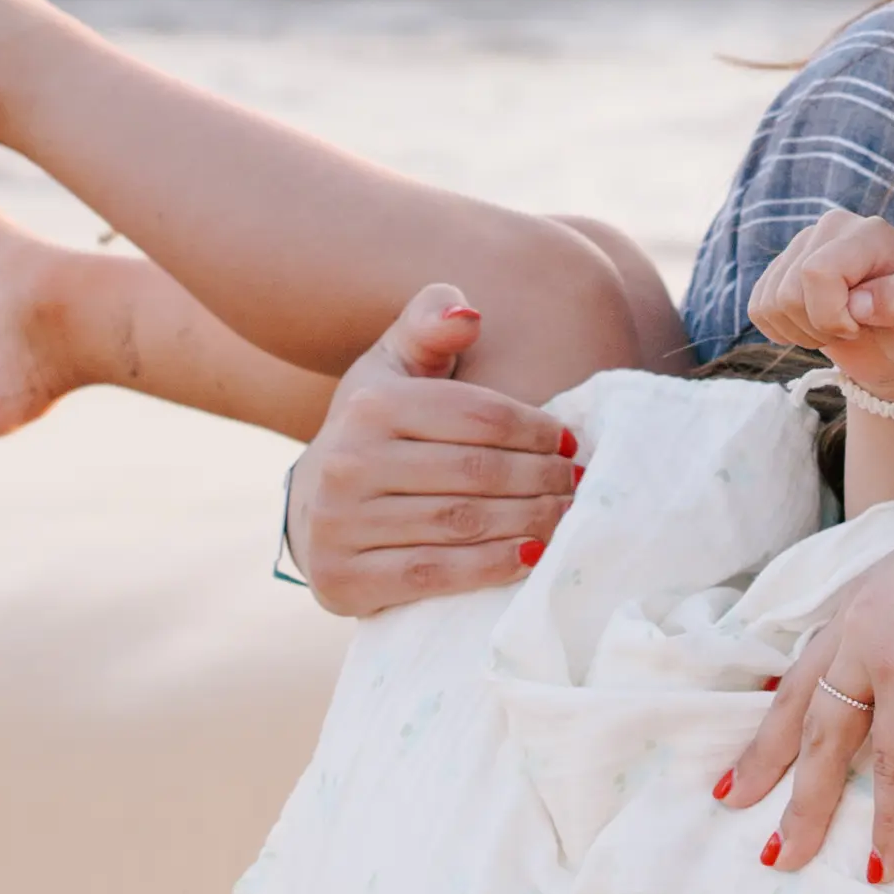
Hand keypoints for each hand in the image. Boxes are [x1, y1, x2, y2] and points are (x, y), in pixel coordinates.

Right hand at [284, 283, 582, 611]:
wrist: (313, 503)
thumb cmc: (376, 428)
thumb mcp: (396, 364)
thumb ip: (429, 324)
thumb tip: (468, 313)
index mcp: (370, 405)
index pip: (478, 416)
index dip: (535, 430)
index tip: (570, 443)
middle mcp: (346, 463)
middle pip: (476, 472)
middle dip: (541, 479)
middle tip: (580, 486)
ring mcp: (338, 525)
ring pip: (461, 523)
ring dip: (528, 522)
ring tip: (566, 518)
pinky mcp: (342, 580)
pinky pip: (433, 574)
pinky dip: (490, 568)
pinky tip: (530, 557)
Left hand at [720, 464, 893, 875]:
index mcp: (879, 590)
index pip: (818, 651)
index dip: (788, 692)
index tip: (760, 720)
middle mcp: (864, 616)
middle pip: (799, 700)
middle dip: (764, 755)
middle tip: (731, 796)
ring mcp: (879, 647)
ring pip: (825, 741)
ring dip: (804, 805)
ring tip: (780, 858)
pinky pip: (893, 766)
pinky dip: (889, 821)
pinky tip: (882, 866)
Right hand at [748, 212, 893, 405]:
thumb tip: (861, 303)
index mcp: (871, 233)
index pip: (818, 272)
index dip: (831, 314)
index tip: (861, 327)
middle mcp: (831, 229)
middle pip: (789, 292)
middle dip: (820, 327)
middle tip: (855, 330)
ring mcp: (802, 247)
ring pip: (770, 303)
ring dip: (803, 332)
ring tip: (839, 328)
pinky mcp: (781, 271)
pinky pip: (758, 309)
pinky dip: (784, 331)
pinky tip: (816, 327)